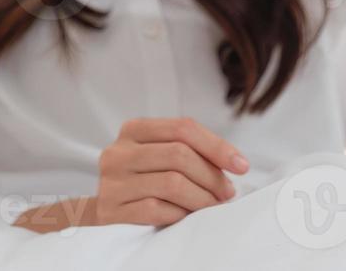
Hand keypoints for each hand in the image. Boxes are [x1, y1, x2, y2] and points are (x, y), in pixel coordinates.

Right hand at [91, 117, 248, 227]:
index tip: (241, 165)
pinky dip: (180, 214)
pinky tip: (188, 216)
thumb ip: (186, 150)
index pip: (182, 128)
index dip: (216, 145)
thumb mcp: (156, 155)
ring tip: (213, 205)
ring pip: (171, 183)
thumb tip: (233, 162)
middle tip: (227, 192)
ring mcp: (113, 182)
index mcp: (133, 130)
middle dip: (212, 175)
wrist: (104, 211)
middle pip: (179, 154)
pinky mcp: (112, 211)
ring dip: (202, 198)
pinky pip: (157, 210)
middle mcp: (119, 152)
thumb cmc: (140, 180)